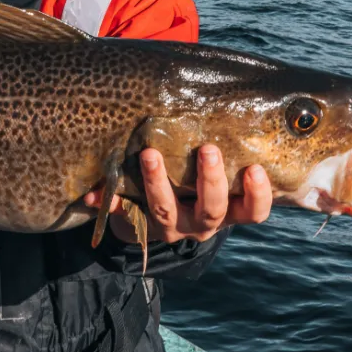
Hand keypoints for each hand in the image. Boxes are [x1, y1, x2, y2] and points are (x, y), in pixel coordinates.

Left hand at [84, 145, 271, 244]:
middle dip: (210, 180)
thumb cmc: (195, 183)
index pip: (252, 212)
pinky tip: (94, 194)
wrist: (154, 219)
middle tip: (208, 149)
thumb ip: (226, 156)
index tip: (254, 169)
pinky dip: (109, 203)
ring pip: (166, 211)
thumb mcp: (212, 177)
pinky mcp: (138, 225)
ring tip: (150, 154)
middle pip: (211, 210)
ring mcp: (170, 227)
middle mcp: (200, 224)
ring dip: (157, 182)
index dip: (257, 195)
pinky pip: (123, 217)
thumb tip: (244, 125)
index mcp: (225, 212)